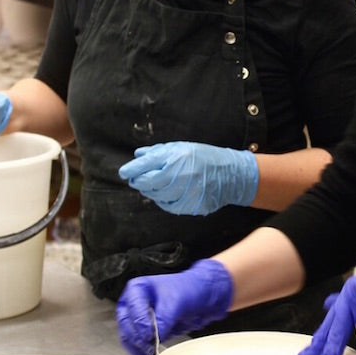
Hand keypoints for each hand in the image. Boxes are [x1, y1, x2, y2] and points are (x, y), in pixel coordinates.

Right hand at [115, 259, 233, 354]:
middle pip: (126, 326)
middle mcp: (133, 304)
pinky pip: (137, 346)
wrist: (202, 297)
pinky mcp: (145, 333)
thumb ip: (164, 319)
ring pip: (129, 339)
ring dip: (137, 351)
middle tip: (149, 349)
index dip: (140, 325)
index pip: (133, 311)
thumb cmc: (189, 290)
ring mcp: (138, 319)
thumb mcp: (176, 302)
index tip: (150, 335)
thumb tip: (156, 336)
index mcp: (137, 289)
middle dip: (137, 340)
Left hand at [117, 141, 258, 214]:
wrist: (231, 174)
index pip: (147, 165)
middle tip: (135, 180)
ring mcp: (187, 192)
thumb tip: (137, 155)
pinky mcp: (192, 205)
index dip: (132, 170)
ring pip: (157, 196)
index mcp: (177, 157)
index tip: (124, 173)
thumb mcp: (181, 147)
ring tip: (152, 186)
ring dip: (150, 192)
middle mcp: (181, 174)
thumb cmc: (203, 157)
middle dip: (139, 182)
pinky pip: (169, 206)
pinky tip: (165, 195)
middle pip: (149, 183)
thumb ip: (158, 152)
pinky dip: (163, 201)